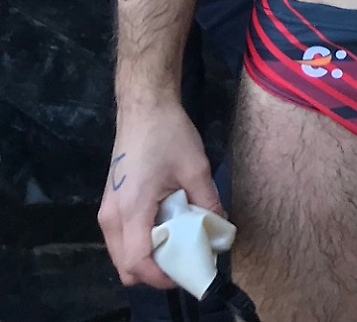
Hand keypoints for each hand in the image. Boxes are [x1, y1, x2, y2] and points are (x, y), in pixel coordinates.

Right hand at [99, 102, 221, 289]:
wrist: (144, 109)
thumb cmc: (168, 135)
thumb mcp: (196, 168)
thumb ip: (208, 202)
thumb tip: (220, 229)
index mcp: (131, 210)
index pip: (138, 262)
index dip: (162, 277)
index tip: (189, 273)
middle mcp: (111, 218)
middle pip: (125, 267)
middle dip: (155, 272)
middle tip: (187, 260)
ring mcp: (107, 212)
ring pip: (122, 255)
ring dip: (148, 258)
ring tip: (180, 243)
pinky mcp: (111, 206)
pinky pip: (122, 240)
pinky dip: (142, 244)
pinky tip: (167, 227)